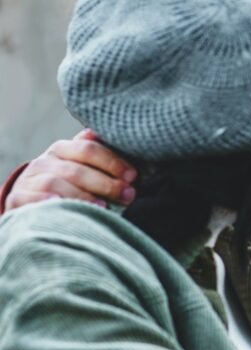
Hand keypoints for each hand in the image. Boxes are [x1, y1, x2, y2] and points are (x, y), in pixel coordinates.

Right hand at [4, 129, 136, 211]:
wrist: (30, 197)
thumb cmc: (69, 183)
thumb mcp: (82, 166)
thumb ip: (100, 156)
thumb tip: (129, 143)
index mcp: (63, 149)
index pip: (88, 149)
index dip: (112, 162)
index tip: (134, 176)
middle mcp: (44, 161)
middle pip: (76, 170)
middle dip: (105, 183)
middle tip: (128, 195)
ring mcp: (29, 180)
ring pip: (55, 184)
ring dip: (82, 196)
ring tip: (104, 207)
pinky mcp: (17, 198)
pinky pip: (31, 199)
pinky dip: (46, 202)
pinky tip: (62, 206)